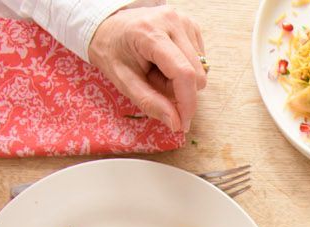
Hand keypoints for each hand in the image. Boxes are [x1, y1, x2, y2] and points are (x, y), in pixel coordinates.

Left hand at [88, 6, 205, 132]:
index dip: (187, 102)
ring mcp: (184, 20)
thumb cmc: (113, 52)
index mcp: (150, 32)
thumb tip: (177, 123)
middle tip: (154, 82)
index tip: (183, 123)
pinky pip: (200, 61)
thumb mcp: (123, 81)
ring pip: (201, 70)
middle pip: (196, 75)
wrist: (109, 28)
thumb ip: (150, 102)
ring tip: (158, 69)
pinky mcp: (191, 25)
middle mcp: (171, 21)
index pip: (183, 72)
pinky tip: (167, 61)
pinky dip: (185, 68)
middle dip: (179, 90)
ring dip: (182, 80)